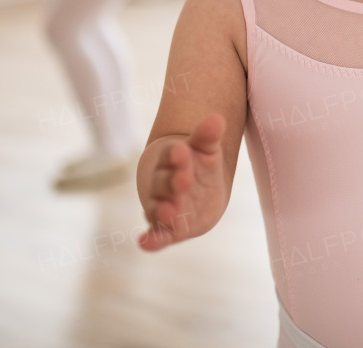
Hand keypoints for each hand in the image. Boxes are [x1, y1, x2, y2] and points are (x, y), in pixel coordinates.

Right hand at [138, 113, 228, 251]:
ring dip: (162, 211)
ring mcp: (163, 206)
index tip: (182, 150)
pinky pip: (156, 235)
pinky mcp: (168, 229)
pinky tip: (144, 243)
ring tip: (169, 213)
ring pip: (157, 209)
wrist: (193, 188)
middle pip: (163, 182)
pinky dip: (150, 240)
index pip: (171, 155)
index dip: (176, 154)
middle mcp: (162, 183)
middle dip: (173, 182)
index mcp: (171, 159)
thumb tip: (218, 118)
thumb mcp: (207, 149)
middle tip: (183, 180)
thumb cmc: (198, 163)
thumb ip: (208, 136)